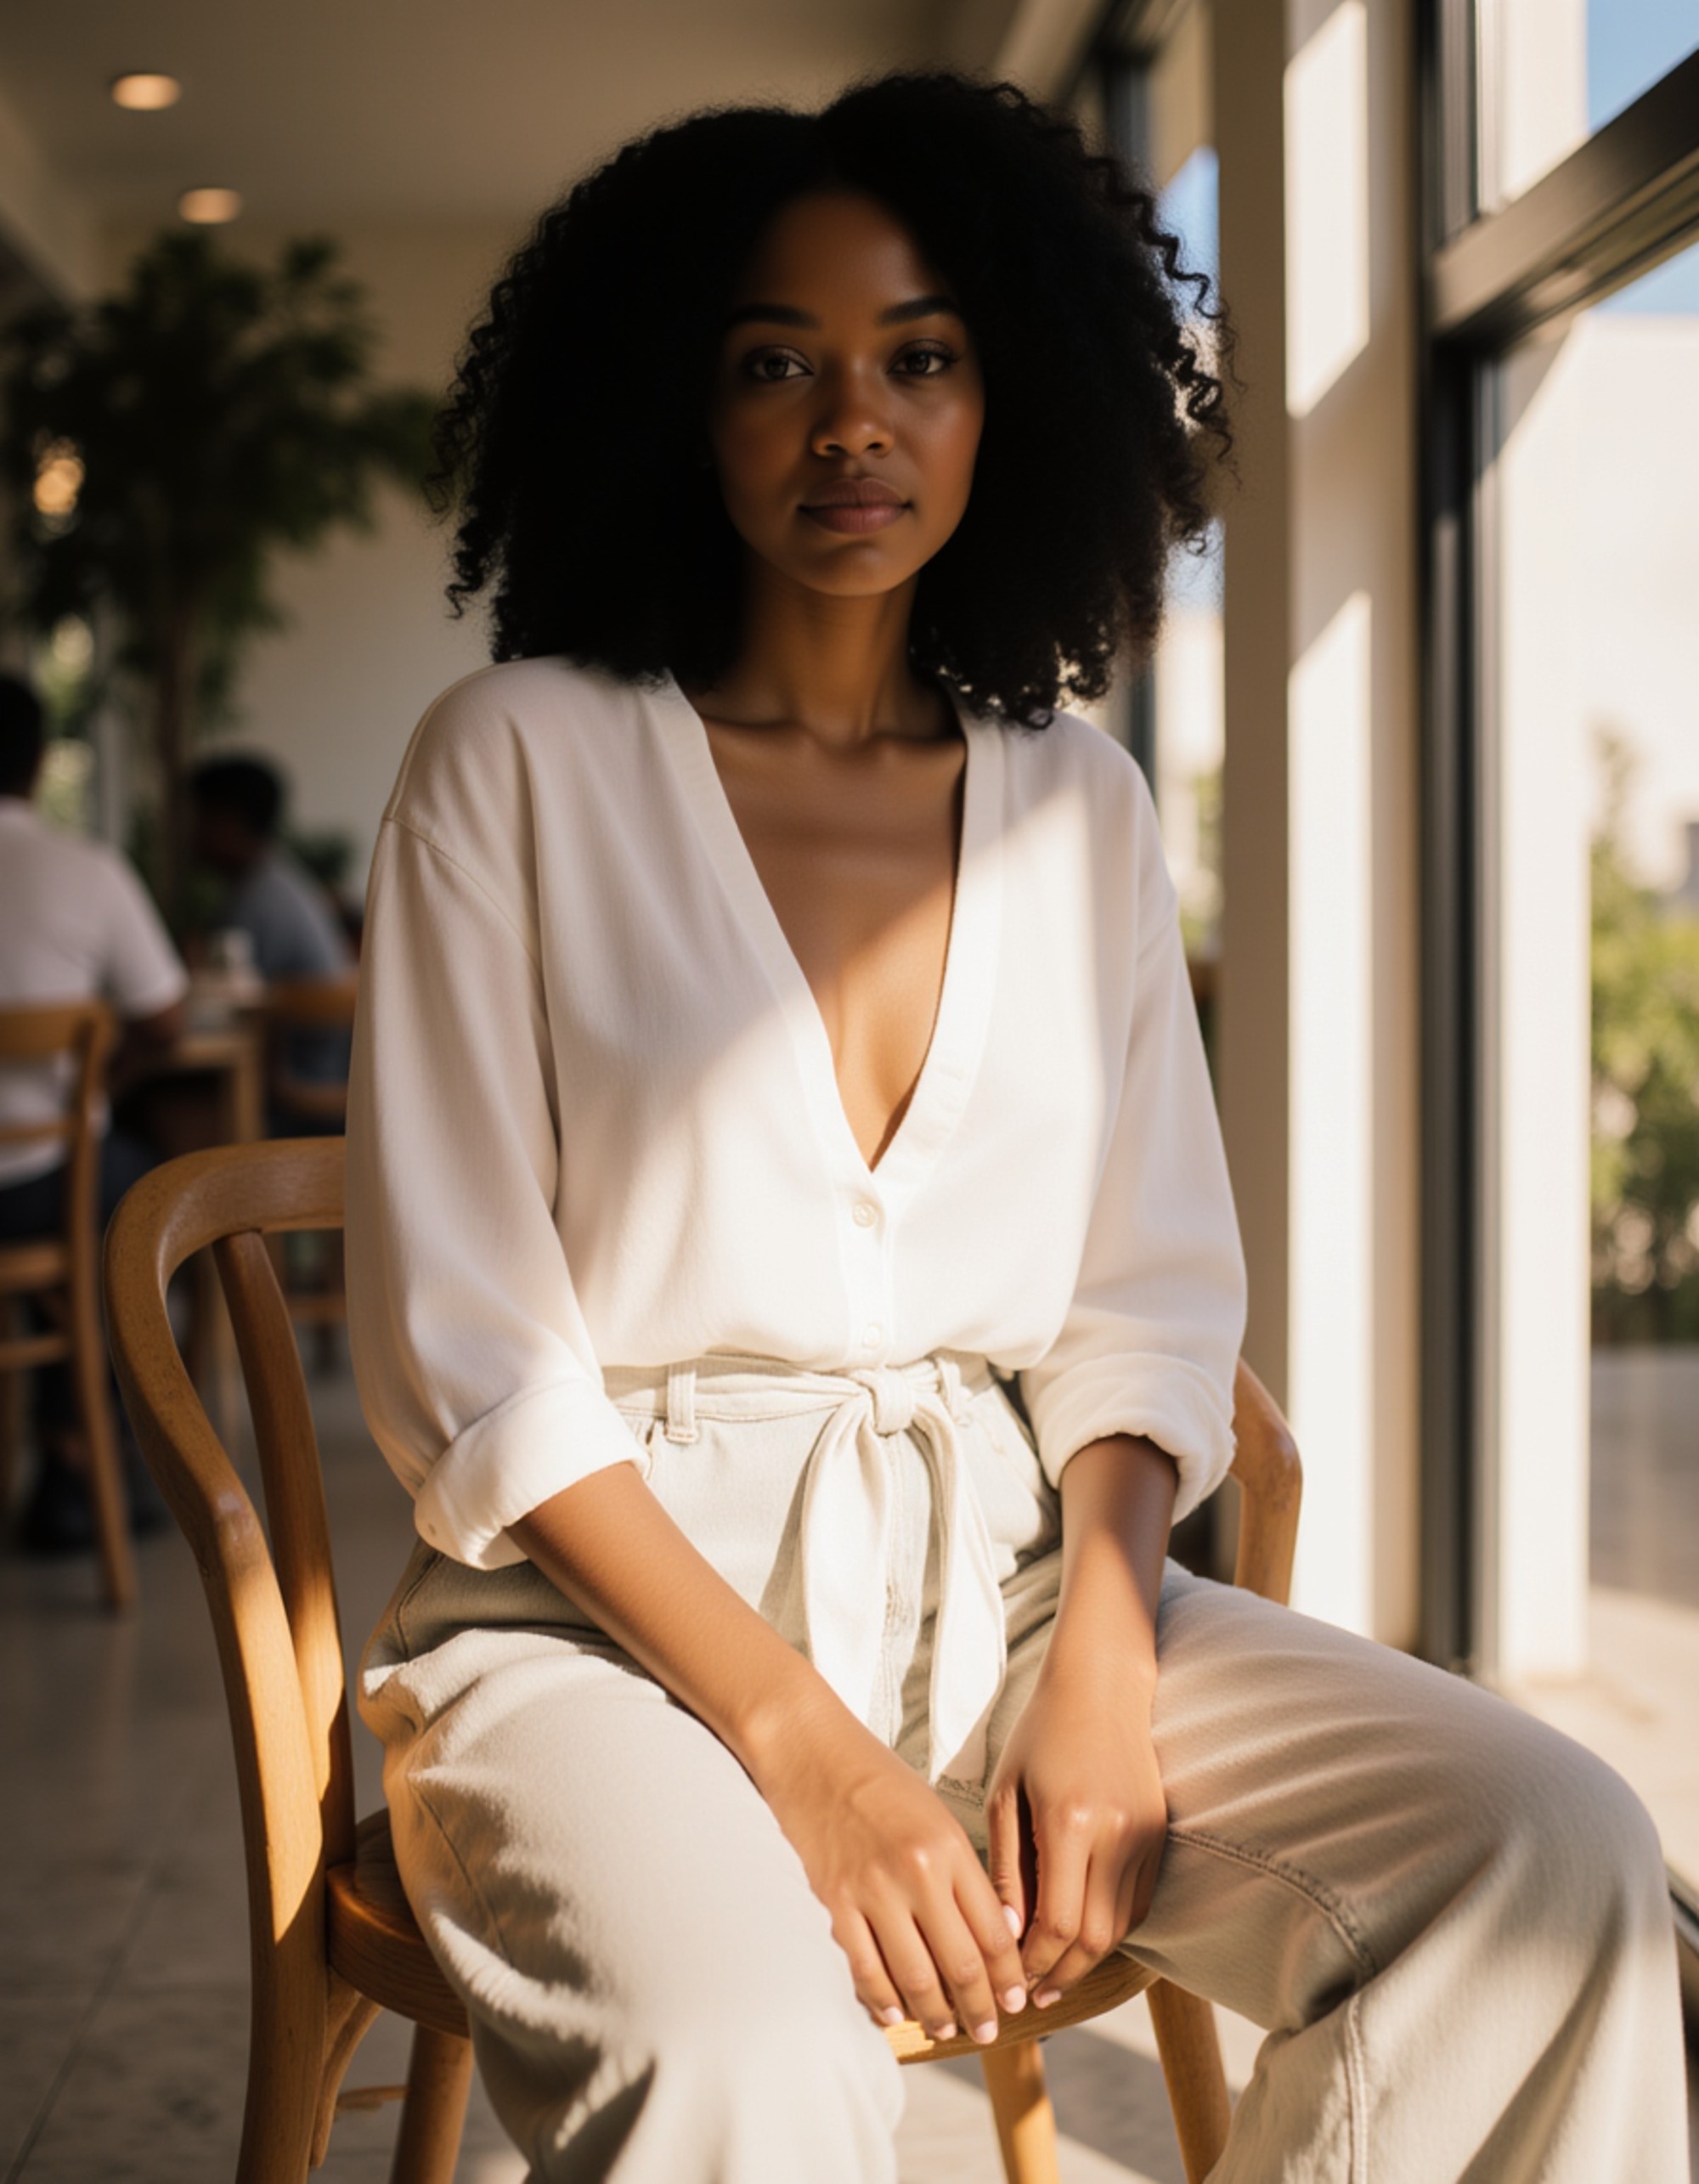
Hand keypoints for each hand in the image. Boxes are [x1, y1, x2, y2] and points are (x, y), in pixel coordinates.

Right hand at [752, 1706, 1029, 2044]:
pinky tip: (895, 2015)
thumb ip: (964, 1873)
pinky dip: (883, 2000)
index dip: (1010, 1977)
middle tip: (989, 2031)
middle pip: (962, 1964)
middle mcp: (917, 1872)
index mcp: (949, 1847)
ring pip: (916, 1977)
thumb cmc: (877, 1778)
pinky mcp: (834, 1901)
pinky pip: (865, 1969)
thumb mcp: (935, 1815)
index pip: (994, 1932)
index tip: (1016, 1999)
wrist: (810, 1750)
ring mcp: (873, 1889)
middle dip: (982, 2008)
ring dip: (936, 2014)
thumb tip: (996, 1934)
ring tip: (947, 2030)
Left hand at [984, 1662, 1167, 2006]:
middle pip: (1094, 1938)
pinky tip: (1082, 1937)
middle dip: (1060, 1974)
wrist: (1101, 1684)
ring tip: (1052, 1974)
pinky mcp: (1161, 1832)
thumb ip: (1007, 1866)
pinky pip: (1140, 1901)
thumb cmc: (1040, 1733)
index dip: (1033, 1963)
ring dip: (1087, 1959)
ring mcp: (1146, 1834)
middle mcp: (1116, 1833)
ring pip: (1122, 1926)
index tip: (1009, 1980)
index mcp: (1070, 1821)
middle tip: (1030, 1994)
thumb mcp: (1006, 1793)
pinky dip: (1113, 1928)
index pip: (1058, 1923)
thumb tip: (1006, 1933)